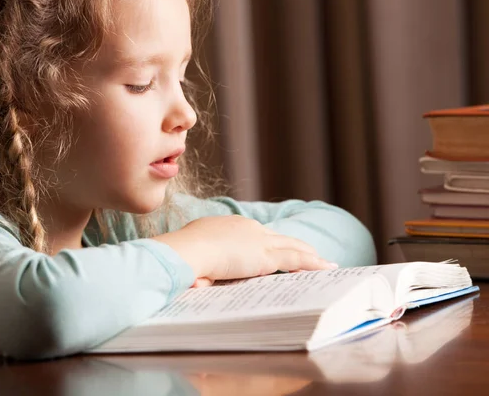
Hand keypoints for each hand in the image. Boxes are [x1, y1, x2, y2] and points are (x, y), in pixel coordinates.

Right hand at [151, 215, 336, 282]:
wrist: (187, 251)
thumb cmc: (182, 257)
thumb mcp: (193, 261)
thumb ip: (201, 271)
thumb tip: (198, 284)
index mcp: (228, 226)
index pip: (255, 235)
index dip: (267, 243)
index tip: (273, 249)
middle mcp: (246, 227)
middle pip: (277, 237)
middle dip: (293, 246)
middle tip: (308, 253)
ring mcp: (258, 240)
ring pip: (291, 246)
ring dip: (309, 255)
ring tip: (323, 262)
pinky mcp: (266, 255)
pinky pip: (296, 259)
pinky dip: (313, 263)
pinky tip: (326, 268)